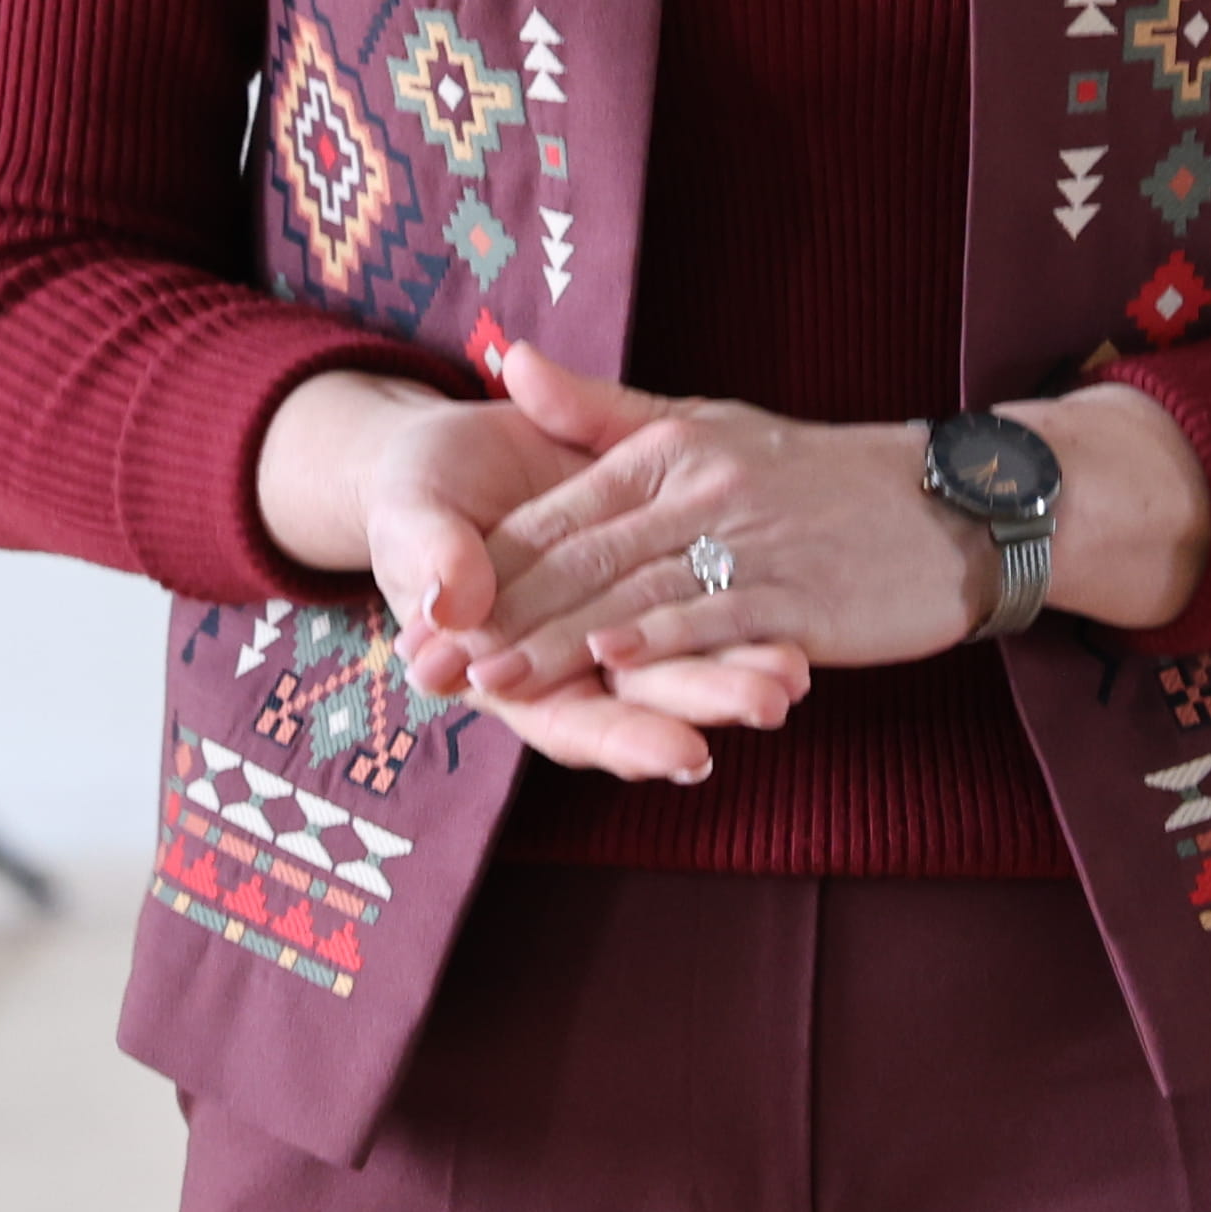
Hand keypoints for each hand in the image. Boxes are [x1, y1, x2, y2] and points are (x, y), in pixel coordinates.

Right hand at [261, 367, 809, 785]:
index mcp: (503, 672)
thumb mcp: (412, 516)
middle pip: (643, 700)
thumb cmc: (417, 494)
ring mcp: (611, 628)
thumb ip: (433, 554)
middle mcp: (568, 666)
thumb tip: (453, 600)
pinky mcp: (643, 578)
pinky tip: (799, 631)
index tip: (686, 752)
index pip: (570, 721)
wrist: (451, 459)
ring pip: (680, 661)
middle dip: (706, 703)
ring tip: (797, 677)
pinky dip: (741, 619)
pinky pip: (698, 602)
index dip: (624, 738)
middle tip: (771, 704)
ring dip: (738, 671)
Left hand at [426, 341, 994, 696]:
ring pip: (635, 592)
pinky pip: (718, 618)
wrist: (951, 504)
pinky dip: (661, 640)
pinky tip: (611, 663)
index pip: (560, 511)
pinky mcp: (798, 596)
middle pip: (581, 556)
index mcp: (670, 448)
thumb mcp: (707, 425)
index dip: (485, 564)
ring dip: (557, 640)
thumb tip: (507, 361)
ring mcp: (750, 543)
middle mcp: (701, 488)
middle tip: (428, 659)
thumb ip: (601, 412)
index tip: (420, 607)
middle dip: (499, 614)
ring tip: (490, 676)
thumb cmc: (819, 475)